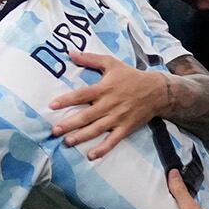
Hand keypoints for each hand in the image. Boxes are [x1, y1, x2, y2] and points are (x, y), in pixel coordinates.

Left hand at [50, 53, 169, 159]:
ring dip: (82, 136)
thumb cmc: (131, 76)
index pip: (82, 95)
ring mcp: (118, 118)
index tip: (52, 105)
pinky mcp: (126, 128)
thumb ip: (90, 59)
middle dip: (70, 123)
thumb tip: (70, 53)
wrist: (157, 91)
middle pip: (87, 115)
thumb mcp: (111, 63)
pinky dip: (103, 148)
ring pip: (97, 129)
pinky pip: (113, 140)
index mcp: (104, 89)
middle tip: (55, 130)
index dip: (67, 100)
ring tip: (67, 142)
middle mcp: (109, 104)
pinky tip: (91, 155)